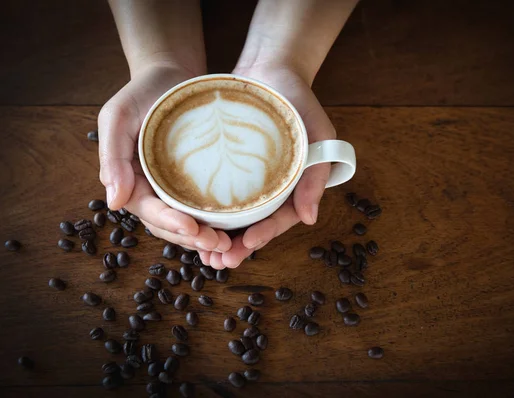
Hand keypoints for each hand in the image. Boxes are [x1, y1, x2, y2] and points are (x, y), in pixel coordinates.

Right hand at [98, 61, 231, 251]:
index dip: (170, 224)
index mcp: (131, 181)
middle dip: (192, 238)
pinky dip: (216, 223)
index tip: (193, 229)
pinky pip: (204, 209)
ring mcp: (174, 189)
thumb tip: (113, 203)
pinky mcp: (195, 183)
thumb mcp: (118, 117)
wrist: (170, 75)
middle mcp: (152, 191)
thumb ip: (112, 157)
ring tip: (228, 245)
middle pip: (170, 225)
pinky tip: (234, 232)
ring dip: (205, 238)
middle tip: (218, 245)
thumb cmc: (141, 93)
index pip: (150, 211)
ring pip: (188, 223)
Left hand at [199, 65, 332, 267]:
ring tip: (205, 256)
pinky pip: (219, 194)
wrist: (270, 68)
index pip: (282, 216)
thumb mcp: (318, 132)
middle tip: (220, 263)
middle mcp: (273, 186)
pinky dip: (208, 211)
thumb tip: (309, 219)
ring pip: (236, 215)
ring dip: (222, 237)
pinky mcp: (229, 167)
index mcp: (296, 184)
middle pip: (257, 223)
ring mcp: (250, 178)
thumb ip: (316, 174)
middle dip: (239, 245)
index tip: (247, 245)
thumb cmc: (298, 99)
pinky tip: (194, 225)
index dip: (266, 234)